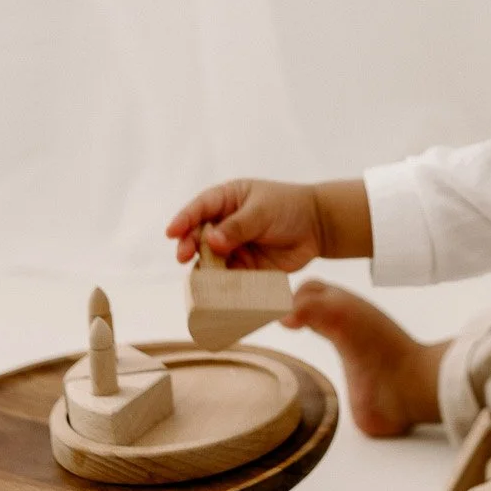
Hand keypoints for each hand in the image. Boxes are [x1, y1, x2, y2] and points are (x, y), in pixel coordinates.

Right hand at [165, 178, 323, 270]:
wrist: (318, 227)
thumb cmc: (289, 207)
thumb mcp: (263, 211)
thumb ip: (238, 226)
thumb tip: (211, 240)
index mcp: (226, 200)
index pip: (199, 208)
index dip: (183, 220)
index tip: (172, 232)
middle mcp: (224, 224)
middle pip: (198, 236)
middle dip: (189, 246)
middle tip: (184, 256)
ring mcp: (233, 247)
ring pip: (210, 260)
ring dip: (204, 268)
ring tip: (201, 276)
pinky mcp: (244, 267)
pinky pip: (227, 277)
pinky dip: (221, 284)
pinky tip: (218, 290)